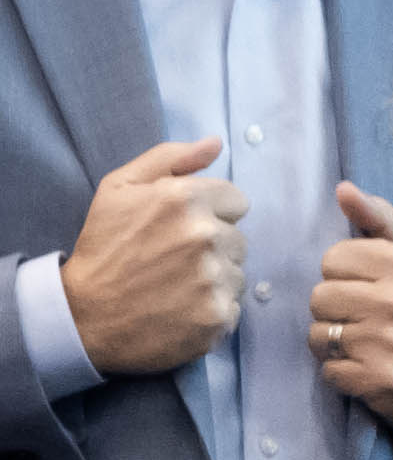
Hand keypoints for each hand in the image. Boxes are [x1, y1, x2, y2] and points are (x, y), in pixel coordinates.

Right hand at [60, 138, 245, 378]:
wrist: (87, 314)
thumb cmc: (104, 246)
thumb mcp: (120, 188)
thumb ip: (169, 159)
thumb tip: (215, 143)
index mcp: (184, 198)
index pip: (236, 199)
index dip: (211, 211)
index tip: (182, 226)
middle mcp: (205, 235)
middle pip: (238, 237)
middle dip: (213, 244)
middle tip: (173, 258)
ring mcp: (214, 278)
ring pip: (238, 271)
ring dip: (215, 277)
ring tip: (176, 283)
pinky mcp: (219, 315)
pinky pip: (234, 305)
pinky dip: (213, 307)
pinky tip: (182, 307)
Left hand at [311, 184, 392, 432]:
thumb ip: (378, 218)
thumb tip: (343, 189)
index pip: (332, 260)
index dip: (344, 276)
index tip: (370, 289)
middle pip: (319, 298)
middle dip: (336, 312)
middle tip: (367, 322)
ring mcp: (392, 343)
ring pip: (319, 335)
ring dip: (335, 344)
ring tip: (366, 345)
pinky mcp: (382, 380)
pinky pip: (329, 371)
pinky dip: (343, 374)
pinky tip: (368, 369)